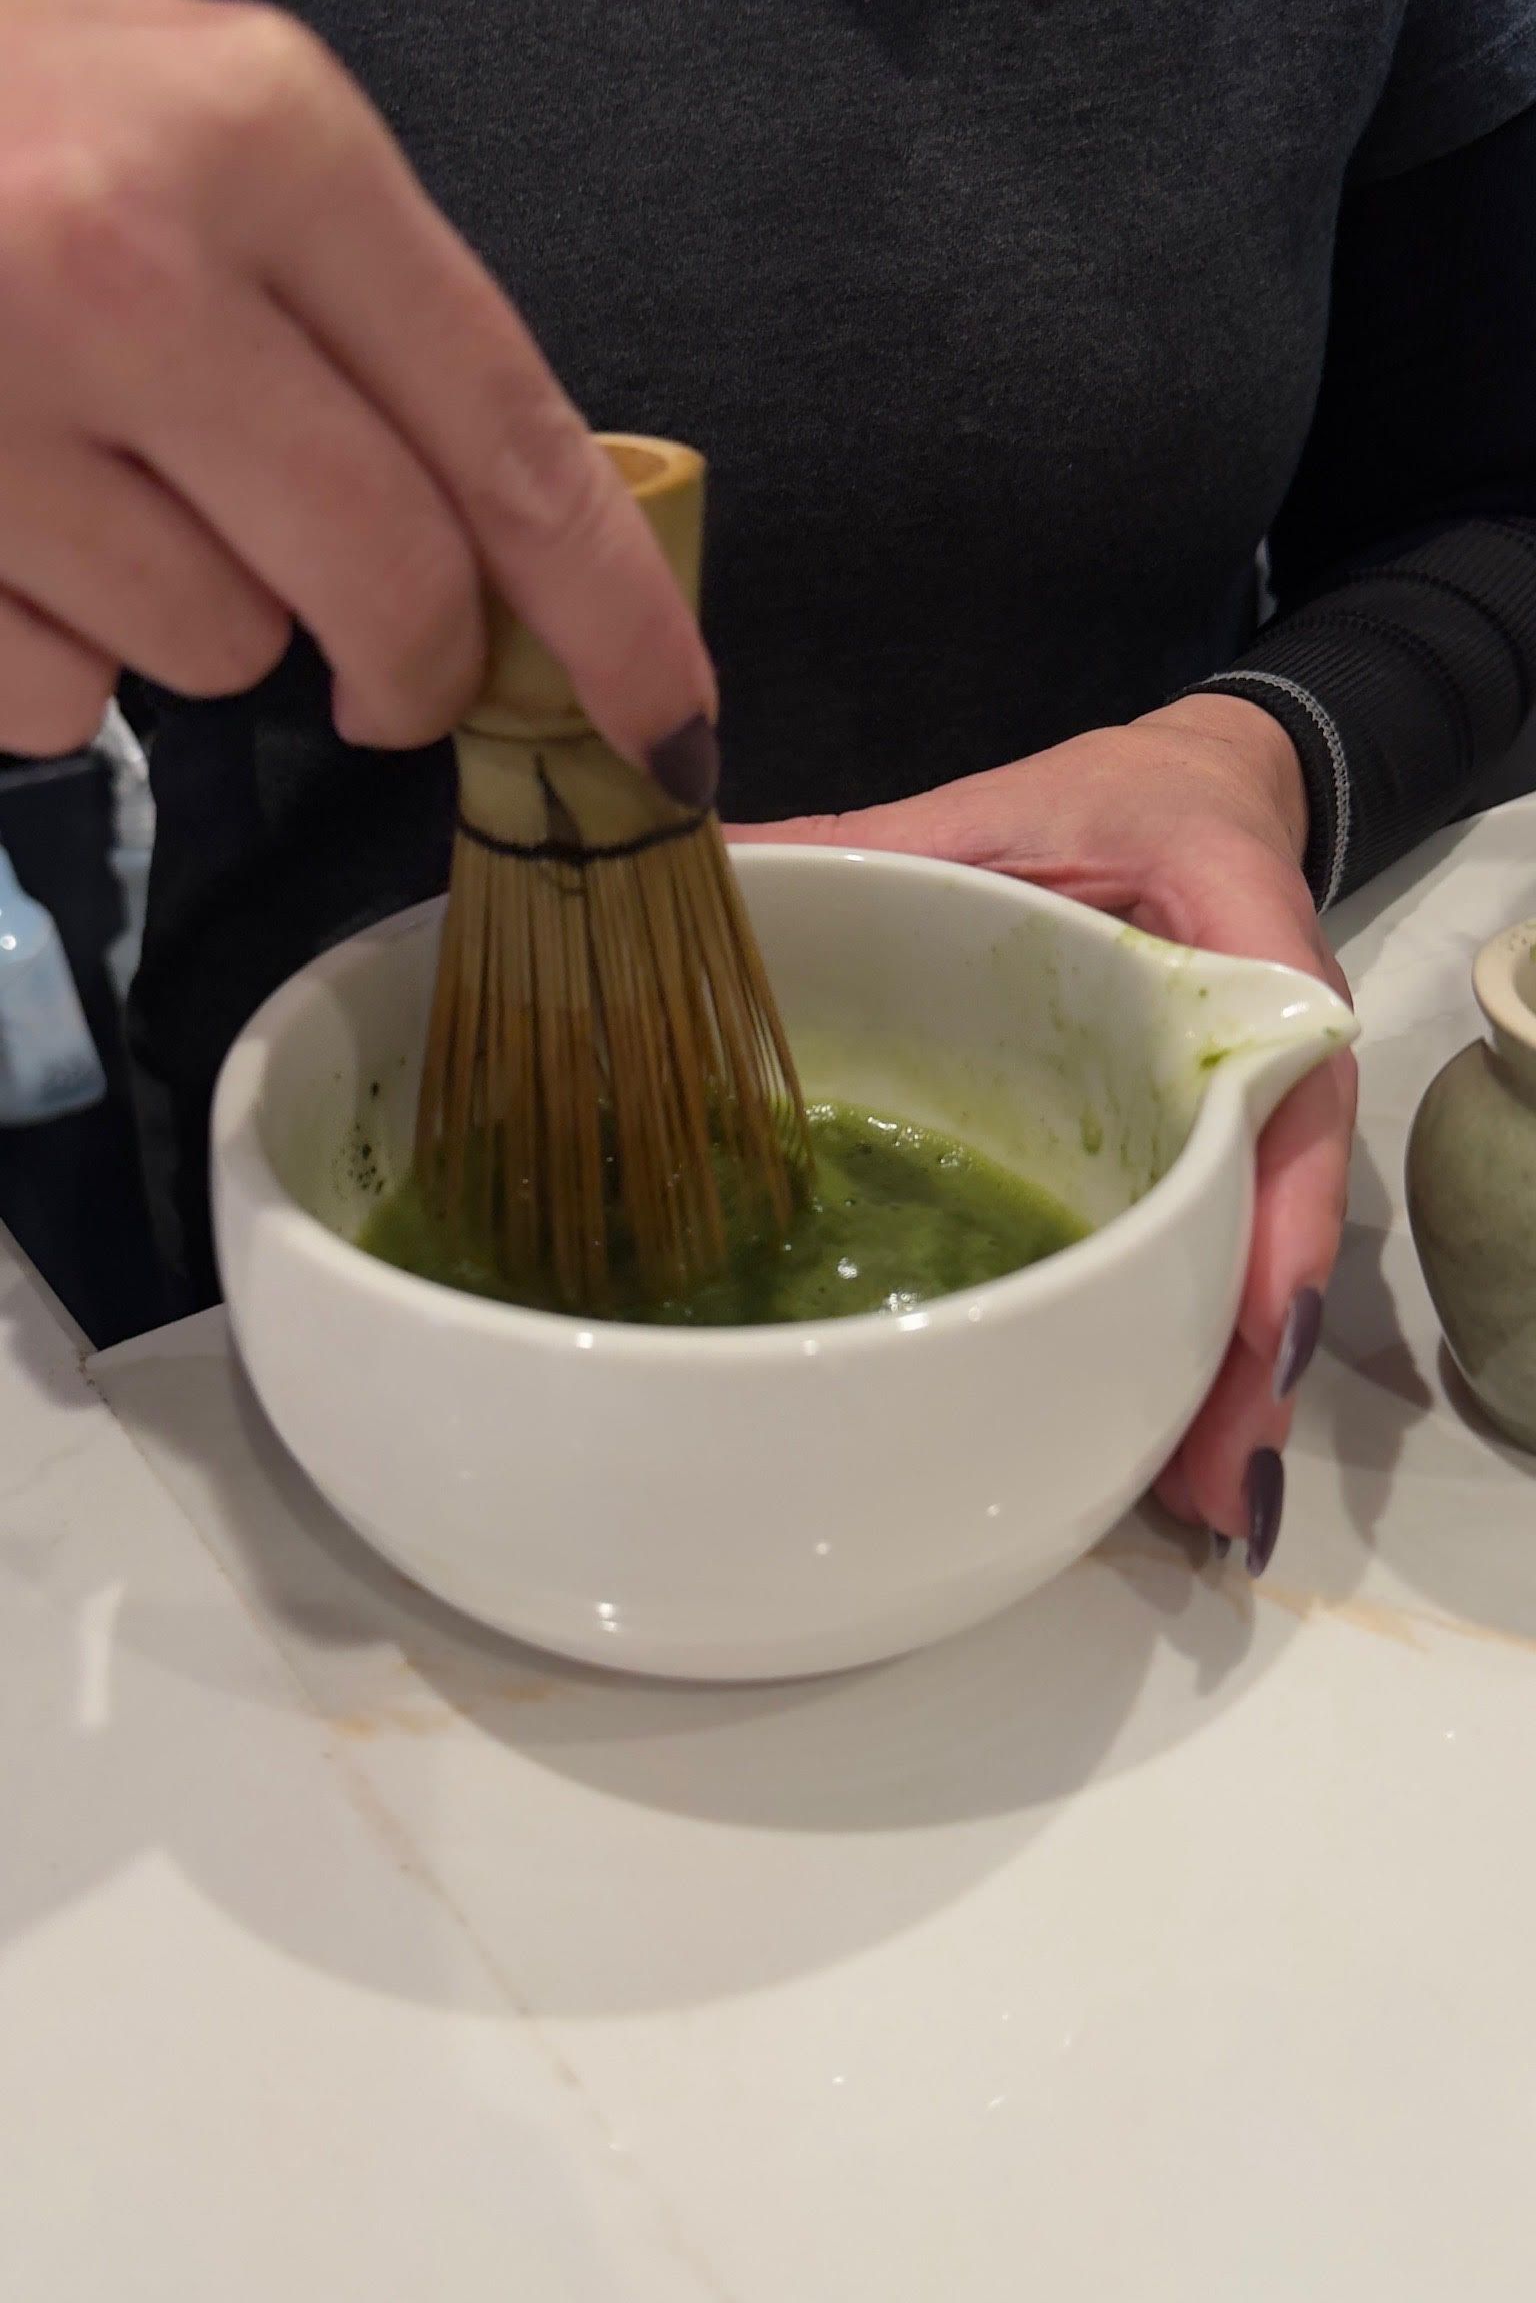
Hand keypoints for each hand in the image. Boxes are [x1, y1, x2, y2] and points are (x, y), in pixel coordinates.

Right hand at [0, 0, 714, 784]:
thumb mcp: (197, 111)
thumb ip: (354, 301)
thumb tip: (495, 529)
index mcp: (266, 137)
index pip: (512, 435)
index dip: (614, 612)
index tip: (672, 723)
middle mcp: (138, 267)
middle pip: (390, 587)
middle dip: (417, 668)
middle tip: (397, 677)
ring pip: (216, 652)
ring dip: (193, 616)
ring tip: (91, 478)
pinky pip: (58, 701)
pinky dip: (52, 650)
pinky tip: (0, 523)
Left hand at [733, 695, 1356, 1569]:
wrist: (1179, 802)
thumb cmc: (1091, 805)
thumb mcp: (983, 812)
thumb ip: (861, 848)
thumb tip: (697, 870)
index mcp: (1233, 928)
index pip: (1279, 1061)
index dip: (1270, 1195)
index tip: (1254, 1312)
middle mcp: (1266, 1040)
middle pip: (1280, 1200)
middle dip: (1246, 1340)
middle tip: (1211, 1472)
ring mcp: (1243, 1113)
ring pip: (1254, 1249)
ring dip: (1226, 1376)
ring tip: (1197, 1500)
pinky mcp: (1200, 1154)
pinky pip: (1211, 1251)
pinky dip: (1193, 1346)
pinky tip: (1165, 1449)